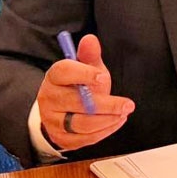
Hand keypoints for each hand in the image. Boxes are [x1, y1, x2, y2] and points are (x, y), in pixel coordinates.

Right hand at [37, 34, 134, 150]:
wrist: (63, 111)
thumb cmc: (78, 86)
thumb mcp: (85, 68)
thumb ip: (89, 56)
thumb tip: (91, 39)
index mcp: (54, 77)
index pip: (63, 72)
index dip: (83, 73)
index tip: (103, 77)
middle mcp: (49, 99)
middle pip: (76, 102)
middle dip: (106, 104)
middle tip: (128, 104)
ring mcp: (53, 120)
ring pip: (81, 123)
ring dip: (107, 119)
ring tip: (123, 113)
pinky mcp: (61, 138)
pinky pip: (84, 139)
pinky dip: (104, 131)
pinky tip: (116, 121)